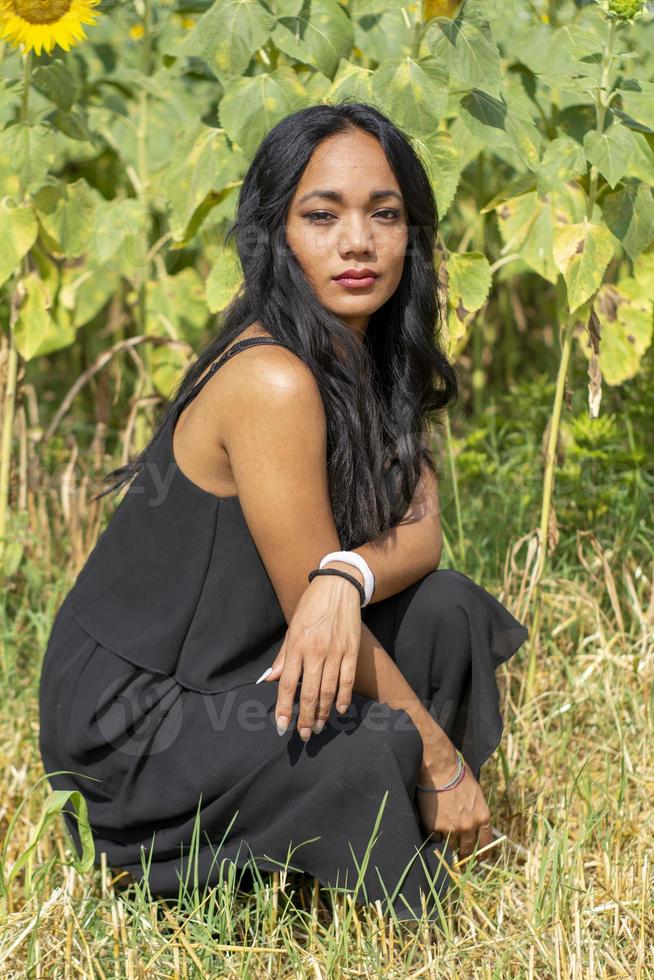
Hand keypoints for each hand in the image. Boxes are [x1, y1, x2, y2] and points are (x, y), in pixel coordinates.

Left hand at [259, 570, 361, 740]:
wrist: (338, 586)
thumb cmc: (311, 607)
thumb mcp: (292, 628)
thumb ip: (282, 656)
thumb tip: (270, 680)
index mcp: (297, 646)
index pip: (288, 684)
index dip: (284, 709)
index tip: (282, 727)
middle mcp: (315, 651)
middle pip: (309, 693)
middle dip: (304, 718)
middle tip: (302, 735)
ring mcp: (335, 652)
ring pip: (328, 691)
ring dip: (322, 712)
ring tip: (317, 727)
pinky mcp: (351, 651)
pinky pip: (348, 680)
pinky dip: (344, 697)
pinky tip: (340, 709)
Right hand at [416, 753, 493, 859]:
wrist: (440, 768)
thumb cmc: (459, 773)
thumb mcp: (476, 792)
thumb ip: (476, 810)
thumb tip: (473, 819)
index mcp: (482, 817)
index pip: (486, 844)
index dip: (482, 853)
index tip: (480, 858)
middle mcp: (468, 826)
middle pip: (467, 849)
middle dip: (464, 852)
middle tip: (461, 854)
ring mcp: (450, 828)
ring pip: (450, 845)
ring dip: (449, 841)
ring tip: (444, 832)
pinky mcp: (434, 827)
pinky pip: (435, 838)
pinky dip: (434, 834)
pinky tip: (433, 824)